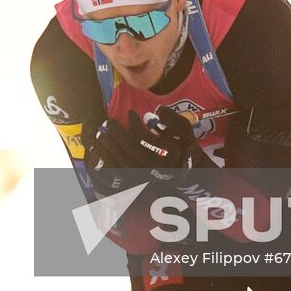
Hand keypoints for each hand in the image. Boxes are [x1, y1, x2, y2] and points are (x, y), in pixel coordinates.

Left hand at [85, 106, 205, 189]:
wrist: (188, 170)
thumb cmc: (185, 147)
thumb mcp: (186, 130)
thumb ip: (174, 119)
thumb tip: (159, 110)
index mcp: (166, 153)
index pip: (146, 138)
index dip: (134, 124)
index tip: (130, 113)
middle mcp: (155, 166)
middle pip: (131, 150)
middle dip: (118, 135)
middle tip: (109, 122)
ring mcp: (146, 175)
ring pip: (123, 163)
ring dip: (110, 149)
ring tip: (101, 135)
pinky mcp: (138, 180)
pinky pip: (120, 174)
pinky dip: (109, 163)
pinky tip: (102, 152)